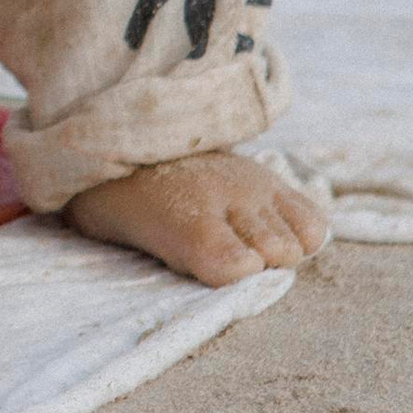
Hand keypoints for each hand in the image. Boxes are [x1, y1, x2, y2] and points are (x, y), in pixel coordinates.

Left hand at [65, 148, 326, 285]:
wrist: (127, 137)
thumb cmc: (112, 198)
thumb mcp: (101, 224)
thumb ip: (140, 252)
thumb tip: (193, 275)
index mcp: (179, 215)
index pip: (234, 263)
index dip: (233, 274)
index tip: (213, 269)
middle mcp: (226, 196)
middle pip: (277, 253)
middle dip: (259, 268)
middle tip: (225, 258)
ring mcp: (252, 185)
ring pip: (298, 239)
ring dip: (278, 251)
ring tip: (243, 244)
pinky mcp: (269, 179)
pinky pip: (311, 220)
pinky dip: (299, 237)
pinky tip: (268, 235)